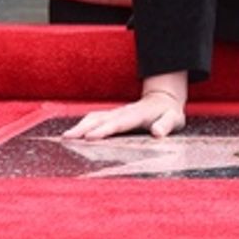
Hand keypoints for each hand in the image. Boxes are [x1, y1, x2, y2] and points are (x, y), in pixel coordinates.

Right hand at [62, 76, 187, 140]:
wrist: (164, 99)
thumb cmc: (169, 113)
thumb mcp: (174, 119)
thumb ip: (166, 125)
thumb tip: (157, 133)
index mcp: (137, 115)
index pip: (119, 124)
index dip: (104, 130)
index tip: (90, 137)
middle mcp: (124, 112)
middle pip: (101, 119)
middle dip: (84, 128)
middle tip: (68, 138)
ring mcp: (117, 113)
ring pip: (95, 117)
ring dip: (80, 126)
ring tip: (65, 137)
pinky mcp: (113, 116)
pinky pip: (95, 118)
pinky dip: (83, 125)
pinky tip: (72, 133)